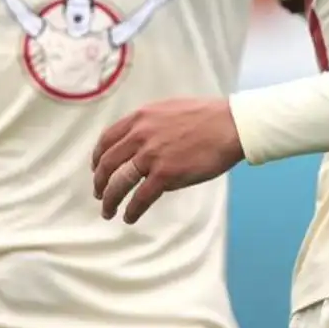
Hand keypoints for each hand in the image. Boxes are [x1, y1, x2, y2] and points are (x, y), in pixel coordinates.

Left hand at [92, 98, 244, 223]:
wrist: (231, 124)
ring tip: (108, 211)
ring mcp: (152, 156)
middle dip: (100, 183)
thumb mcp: (169, 109)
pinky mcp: (166, 174)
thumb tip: (141, 140)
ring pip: (119, 183)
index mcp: (140, 118)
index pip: (107, 139)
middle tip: (100, 195)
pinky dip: (132, 210)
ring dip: (110, 200)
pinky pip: (140, 197)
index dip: (98, 158)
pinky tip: (130, 217)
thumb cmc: (207, 117)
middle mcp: (140, 136)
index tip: (97, 169)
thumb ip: (150, 124)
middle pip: (108, 164)